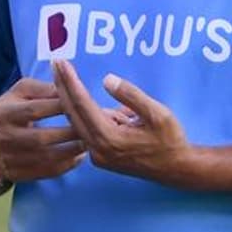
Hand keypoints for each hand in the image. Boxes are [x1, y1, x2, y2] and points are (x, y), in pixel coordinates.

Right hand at [0, 78, 84, 182]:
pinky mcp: (16, 174)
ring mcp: (10, 158)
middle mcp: (5, 137)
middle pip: (40, 138)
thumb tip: (66, 88)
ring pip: (45, 158)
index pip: (35, 110)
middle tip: (88, 128)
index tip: (81, 104)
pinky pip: (45, 172)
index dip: (59, 107)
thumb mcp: (18, 92)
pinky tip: (78, 157)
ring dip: (70, 151)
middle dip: (68, 133)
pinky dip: (65, 166)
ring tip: (87, 143)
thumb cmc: (8, 110)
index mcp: (5, 113)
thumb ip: (42, 88)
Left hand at [52, 60, 191, 183]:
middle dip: (62, 85)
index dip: (70, 81)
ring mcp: (96, 155)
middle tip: (55, 63)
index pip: (82, 104)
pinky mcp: (99, 155)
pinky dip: (81, 111)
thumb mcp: (158, 113)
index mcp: (109, 139)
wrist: (176, 169)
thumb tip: (107, 80)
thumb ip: (131, 96)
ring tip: (63, 74)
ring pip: (77, 120)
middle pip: (72, 112)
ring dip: (70, 97)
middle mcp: (97, 149)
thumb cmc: (170, 140)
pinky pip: (85, 128)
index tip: (60, 62)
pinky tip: (80, 95)